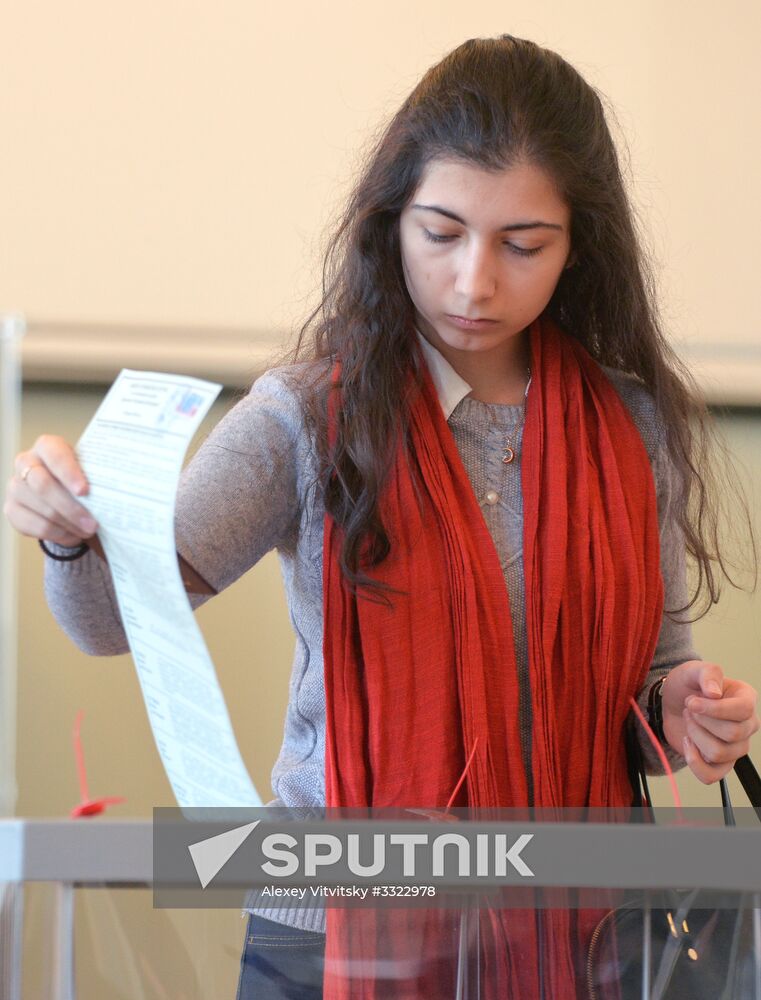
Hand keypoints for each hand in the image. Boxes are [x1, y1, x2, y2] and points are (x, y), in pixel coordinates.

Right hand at [3, 435, 98, 546]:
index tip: (84, 491)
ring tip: (88, 531)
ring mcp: (16, 486)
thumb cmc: (81, 480)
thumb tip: (119, 491)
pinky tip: (74, 535)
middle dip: (71, 508)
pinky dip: (59, 534)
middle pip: (44, 485)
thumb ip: (98, 476)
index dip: (69, 473)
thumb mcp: (90, 472)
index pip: (55, 455)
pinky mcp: (12, 509)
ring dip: (69, 525)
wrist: (65, 497)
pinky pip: (36, 526)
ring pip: (43, 510)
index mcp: (47, 446)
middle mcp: (26, 462)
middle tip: (93, 524)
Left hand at [661, 660, 759, 783]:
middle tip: (689, 709)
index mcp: (745, 699)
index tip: (691, 702)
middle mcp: (746, 725)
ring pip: (719, 753)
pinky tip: (687, 743)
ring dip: (695, 736)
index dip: (715, 709)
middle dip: (701, 721)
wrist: (672, 704)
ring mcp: (735, 747)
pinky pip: (712, 776)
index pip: (743, 710)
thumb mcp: (692, 670)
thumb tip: (714, 693)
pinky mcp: (720, 763)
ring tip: (690, 722)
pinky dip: (694, 761)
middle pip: (732, 734)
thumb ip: (707, 673)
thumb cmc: (687, 686)